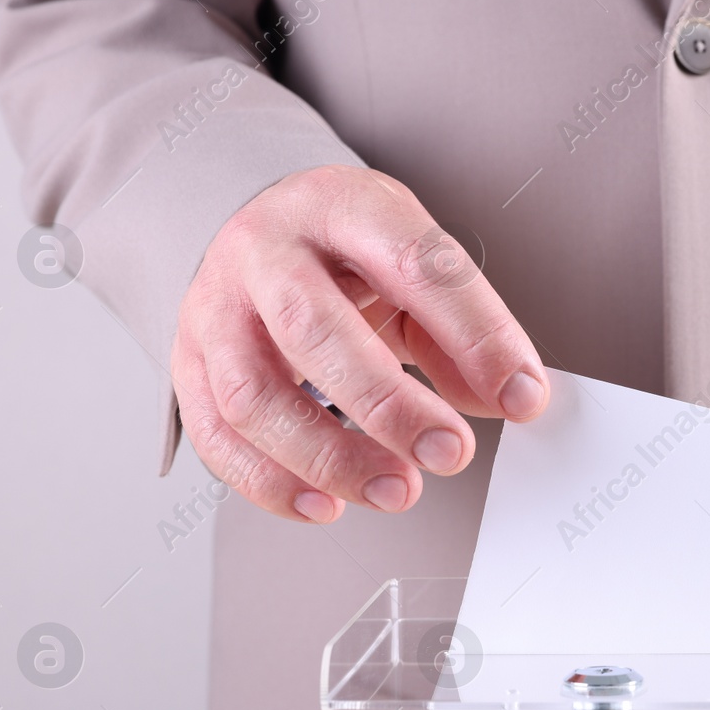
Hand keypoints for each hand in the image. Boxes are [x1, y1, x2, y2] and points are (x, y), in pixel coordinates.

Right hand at [170, 164, 549, 521]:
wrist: (262, 230)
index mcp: (341, 205)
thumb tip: (511, 399)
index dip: (476, 335)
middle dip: (389, 406)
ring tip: (396, 489)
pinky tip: (326, 504)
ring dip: (330, 457)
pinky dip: (271, 482)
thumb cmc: (346, 249)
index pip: (414, 264)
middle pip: (314, 329)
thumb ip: (461, 333)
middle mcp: (266, 249)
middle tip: (450, 453)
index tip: (521, 395)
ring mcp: (216, 307)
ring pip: (252, 394)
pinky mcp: (188, 362)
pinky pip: (217, 435)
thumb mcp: (414, 263)